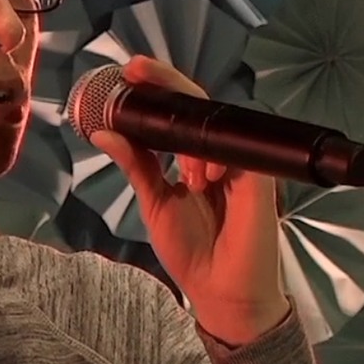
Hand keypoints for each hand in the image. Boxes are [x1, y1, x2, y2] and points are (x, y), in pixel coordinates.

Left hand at [88, 57, 292, 344]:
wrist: (221, 292)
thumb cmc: (193, 251)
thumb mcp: (155, 203)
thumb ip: (136, 165)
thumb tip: (103, 132)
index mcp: (197, 157)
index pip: (180, 111)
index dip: (158, 88)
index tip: (129, 72)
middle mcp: (221, 153)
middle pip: (199, 104)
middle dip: (167, 84)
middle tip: (137, 72)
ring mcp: (242, 163)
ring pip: (216, 121)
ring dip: (190, 137)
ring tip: (187, 178)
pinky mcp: (260, 178)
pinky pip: (238, 150)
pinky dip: (215, 157)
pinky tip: (204, 176)